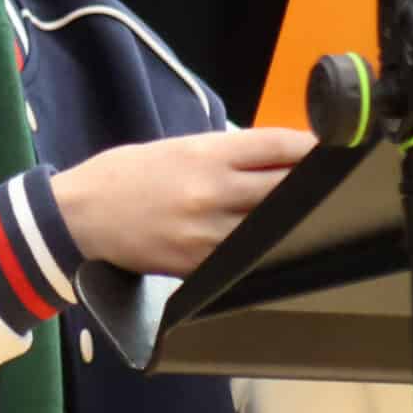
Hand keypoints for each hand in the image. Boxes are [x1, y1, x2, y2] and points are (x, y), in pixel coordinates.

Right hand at [49, 127, 312, 277]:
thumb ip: (227, 154)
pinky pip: (246, 258)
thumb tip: (281, 158)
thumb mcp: (176, 147)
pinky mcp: (199, 266)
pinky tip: (267, 246)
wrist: (79, 215)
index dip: (314, 148)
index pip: (280, 147)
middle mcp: (211, 192)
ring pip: (272, 229)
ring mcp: (207, 234)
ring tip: (305, 220)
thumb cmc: (127, 175)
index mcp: (206, 154)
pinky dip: (261, 250)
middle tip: (330, 186)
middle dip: (311, 186)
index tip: (332, 151)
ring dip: (292, 223)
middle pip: (286, 189)